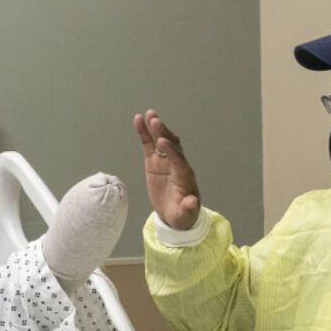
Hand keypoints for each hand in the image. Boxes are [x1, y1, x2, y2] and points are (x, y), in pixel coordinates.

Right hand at [133, 109, 200, 230]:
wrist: (175, 215)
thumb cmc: (182, 215)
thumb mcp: (185, 215)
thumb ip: (188, 208)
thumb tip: (192, 202)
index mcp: (185, 177)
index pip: (179, 161)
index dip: (171, 151)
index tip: (162, 142)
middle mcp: (177, 165)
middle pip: (172, 146)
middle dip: (164, 134)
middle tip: (155, 122)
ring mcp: (165, 161)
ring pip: (161, 141)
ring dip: (156, 128)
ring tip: (149, 115)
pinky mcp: (154, 162)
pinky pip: (149, 145)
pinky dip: (144, 133)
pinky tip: (138, 120)